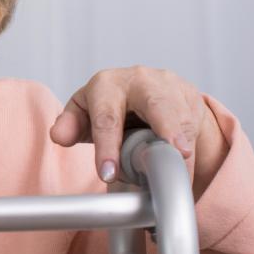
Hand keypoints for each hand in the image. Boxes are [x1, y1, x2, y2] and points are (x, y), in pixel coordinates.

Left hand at [49, 66, 230, 195]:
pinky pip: (194, 127)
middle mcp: (141, 80)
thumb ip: (70, 125)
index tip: (108, 173)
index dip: (107, 146)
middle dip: (165, 131)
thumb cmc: (109, 105)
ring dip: (182, 144)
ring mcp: (169, 87)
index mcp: (107, 84)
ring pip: (181, 116)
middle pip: (156, 105)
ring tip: (182, 169)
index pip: (107, 117)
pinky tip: (186, 170)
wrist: (144, 91)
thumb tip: (59, 135)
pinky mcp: (191, 98)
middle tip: (173, 156)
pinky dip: (191, 152)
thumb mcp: (85, 113)